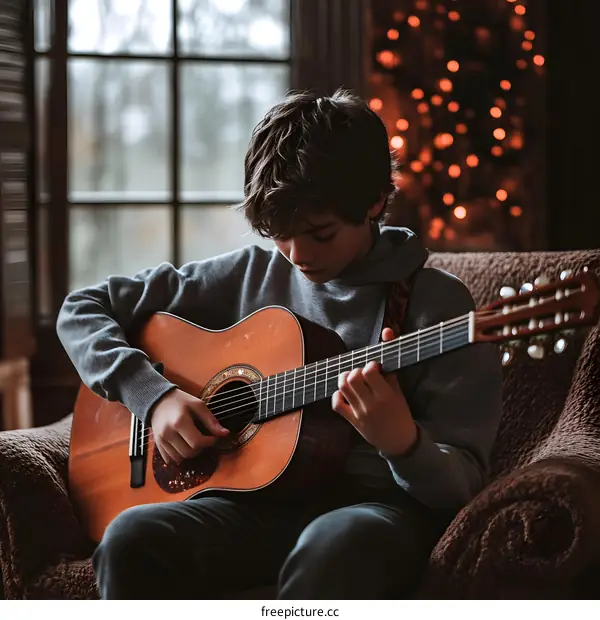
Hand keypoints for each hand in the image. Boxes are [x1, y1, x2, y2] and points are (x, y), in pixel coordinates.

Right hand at [149, 388, 228, 464]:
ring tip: (194, 441)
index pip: (197, 442)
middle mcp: (168, 433)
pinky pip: (170, 459)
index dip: (209, 442)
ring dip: (191, 453)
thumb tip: (225, 433)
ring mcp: (161, 440)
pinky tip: (184, 446)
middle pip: (189, 452)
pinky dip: (179, 456)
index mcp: (179, 422)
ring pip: (180, 458)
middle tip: (204, 439)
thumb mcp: (198, 405)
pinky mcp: (157, 445)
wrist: (158, 400)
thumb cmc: (180, 401)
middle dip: (201, 448)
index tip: (213, 437)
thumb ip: (211, 420)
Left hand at [332, 328, 417, 455]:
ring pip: (342, 388)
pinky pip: (336, 404)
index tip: (375, 367)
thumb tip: (387, 332)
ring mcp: (359, 413)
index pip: (370, 372)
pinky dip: (337, 395)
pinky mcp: (351, 420)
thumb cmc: (400, 412)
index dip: (370, 365)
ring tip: (354, 379)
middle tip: (363, 374)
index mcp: (386, 395)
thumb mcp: (399, 390)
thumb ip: (391, 363)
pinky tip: (346, 393)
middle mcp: (371, 404)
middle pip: (352, 378)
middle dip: (356, 371)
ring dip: (345, 379)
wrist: (399, 441)